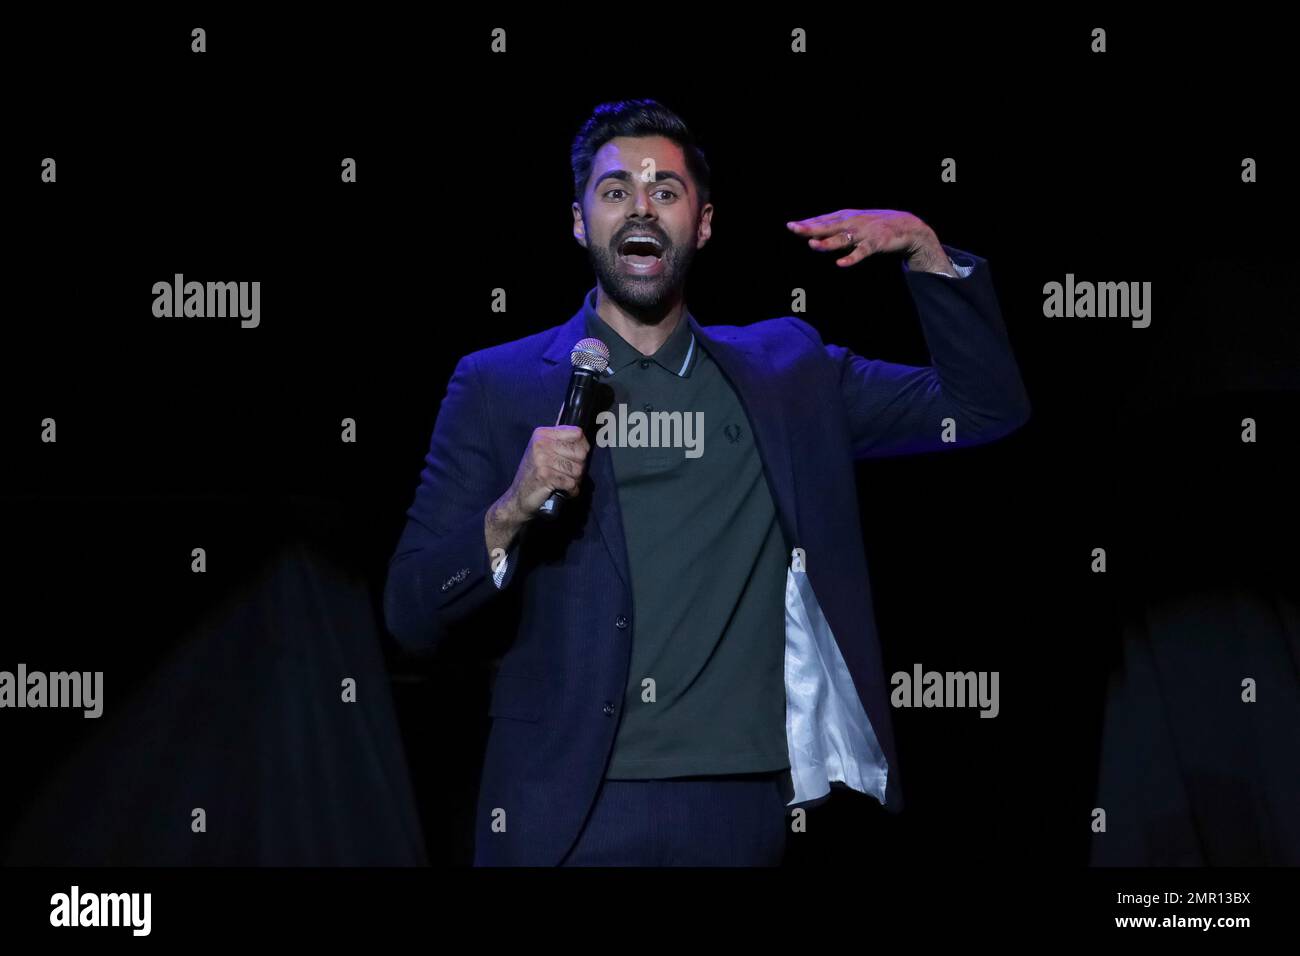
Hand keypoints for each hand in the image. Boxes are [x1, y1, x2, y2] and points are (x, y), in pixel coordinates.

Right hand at [499, 425, 590, 522]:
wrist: (517, 497)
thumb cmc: (534, 474)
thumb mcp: (543, 451)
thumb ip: (561, 443)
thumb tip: (585, 443)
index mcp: (542, 434)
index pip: (577, 433)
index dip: (583, 447)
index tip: (577, 457)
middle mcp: (541, 444)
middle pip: (580, 453)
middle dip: (580, 467)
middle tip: (569, 474)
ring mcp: (542, 460)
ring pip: (578, 470)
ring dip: (575, 480)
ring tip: (565, 483)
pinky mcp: (545, 476)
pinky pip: (571, 483)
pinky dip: (572, 490)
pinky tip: (564, 491)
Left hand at [786, 209, 950, 270]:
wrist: (907, 226)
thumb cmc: (875, 226)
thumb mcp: (853, 223)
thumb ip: (833, 230)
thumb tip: (810, 238)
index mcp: (846, 217)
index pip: (823, 220)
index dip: (807, 223)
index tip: (791, 226)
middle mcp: (853, 222)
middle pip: (828, 226)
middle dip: (810, 228)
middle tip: (794, 228)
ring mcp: (864, 232)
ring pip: (843, 238)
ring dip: (828, 242)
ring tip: (813, 245)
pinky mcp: (876, 243)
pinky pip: (862, 252)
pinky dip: (852, 258)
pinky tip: (840, 264)